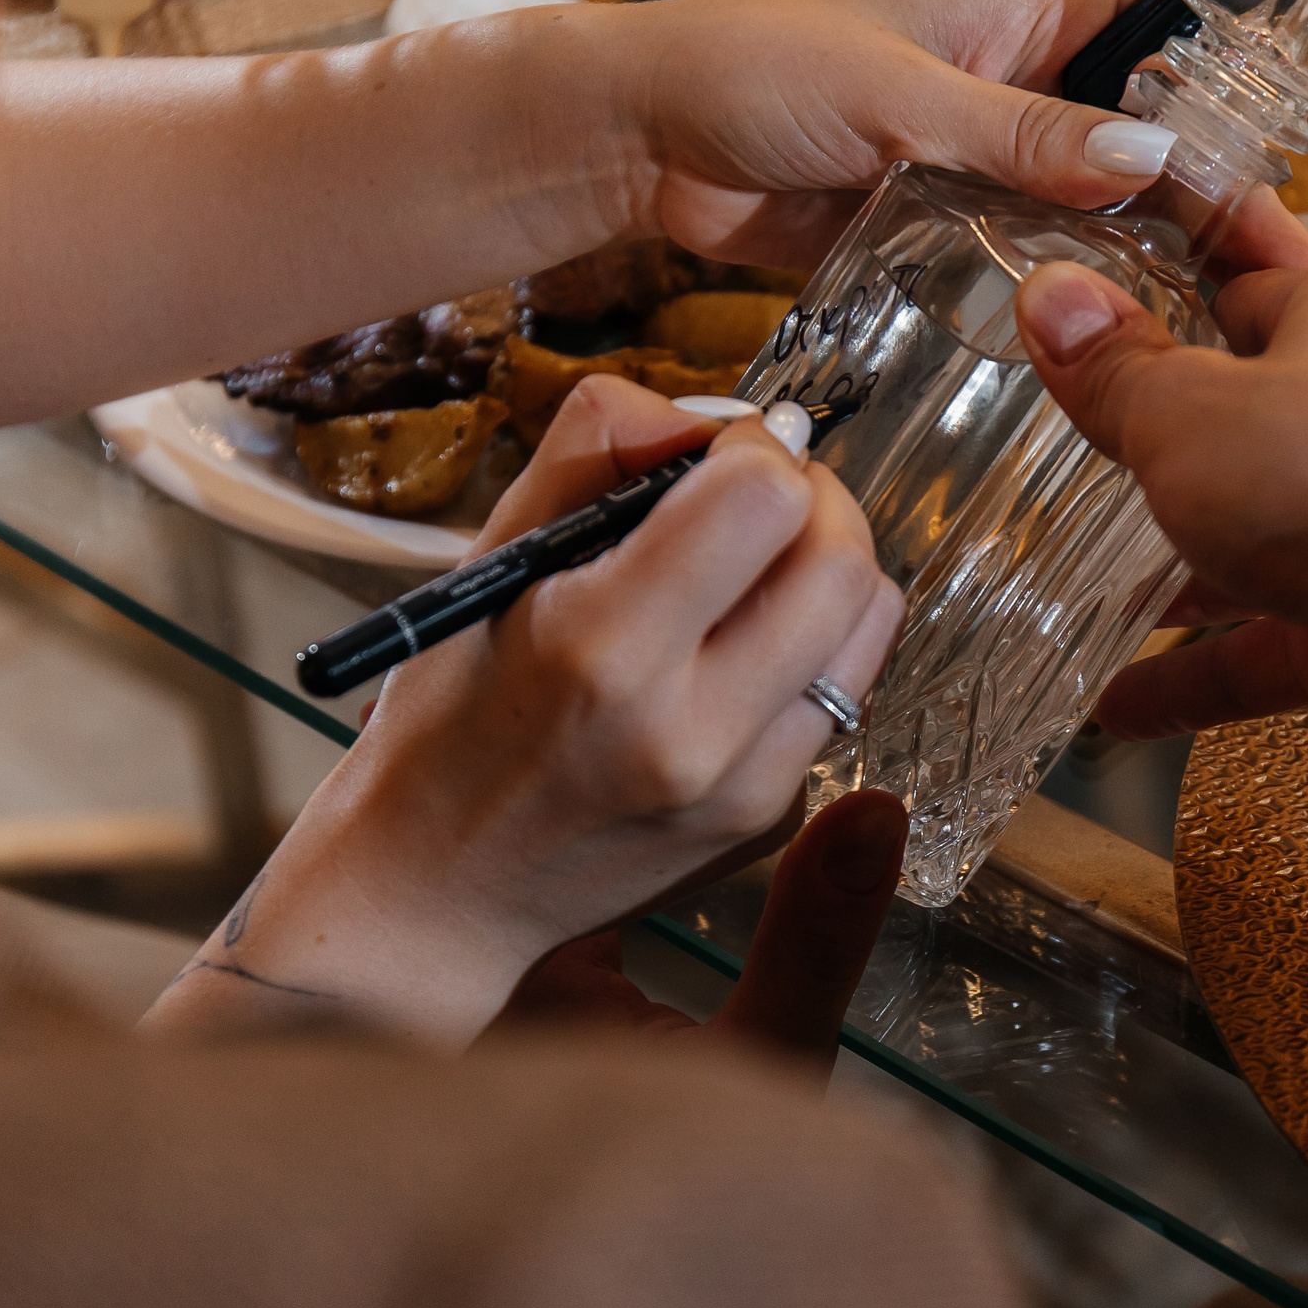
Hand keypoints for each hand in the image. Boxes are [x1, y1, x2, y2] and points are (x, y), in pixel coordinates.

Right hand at [141, 379, 905, 1049]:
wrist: (438, 891)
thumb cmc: (448, 716)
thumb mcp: (491, 560)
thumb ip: (595, 450)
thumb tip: (708, 416)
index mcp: (601, 649)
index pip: (765, 500)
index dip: (753, 449)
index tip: (716, 453)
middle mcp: (689, 729)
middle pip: (843, 559)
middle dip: (814, 496)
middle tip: (758, 493)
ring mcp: (742, 788)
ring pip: (869, 622)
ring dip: (829, 562)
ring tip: (756, 563)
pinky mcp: (769, 817)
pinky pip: (843, 688)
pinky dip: (812, 640)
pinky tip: (738, 646)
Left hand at [597, 0, 1307, 282]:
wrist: (642, 142)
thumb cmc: (752, 69)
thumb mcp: (900, 95)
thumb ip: (1022, 134)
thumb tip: (1147, 156)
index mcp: (1017, 13)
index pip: (1156, 23)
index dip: (1225, 72)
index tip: (1284, 145)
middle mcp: (1013, 84)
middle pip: (1136, 129)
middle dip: (1192, 187)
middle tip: (1254, 265)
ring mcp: (976, 161)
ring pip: (1084, 205)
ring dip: (1127, 251)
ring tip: (1199, 315)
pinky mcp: (937, 229)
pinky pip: (1019, 259)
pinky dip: (1057, 290)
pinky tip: (1103, 338)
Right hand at [1013, 262, 1307, 739]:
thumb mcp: (1187, 411)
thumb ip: (1113, 369)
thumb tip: (1054, 299)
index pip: (1248, 283)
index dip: (1169, 295)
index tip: (1100, 311)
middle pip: (1256, 415)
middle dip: (1173, 446)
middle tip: (1080, 449)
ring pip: (1264, 534)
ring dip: (1180, 568)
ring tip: (1088, 592)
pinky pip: (1275, 638)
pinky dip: (1202, 669)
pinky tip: (1124, 705)